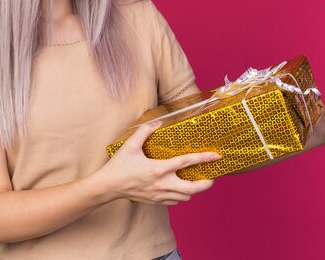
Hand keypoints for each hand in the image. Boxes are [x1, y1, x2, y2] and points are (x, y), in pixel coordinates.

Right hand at [97, 120, 220, 205]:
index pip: (186, 162)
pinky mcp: (156, 201)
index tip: (216, 156)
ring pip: (186, 197)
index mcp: (158, 168)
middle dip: (206, 184)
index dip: (203, 158)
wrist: (108, 187)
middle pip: (192, 188)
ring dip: (194, 190)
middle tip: (212, 178)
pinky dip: (182, 196)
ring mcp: (160, 195)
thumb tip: (158, 123)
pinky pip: (176, 202)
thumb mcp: (130, 145)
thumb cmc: (118, 166)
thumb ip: (144, 131)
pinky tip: (180, 188)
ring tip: (197, 181)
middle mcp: (162, 184)